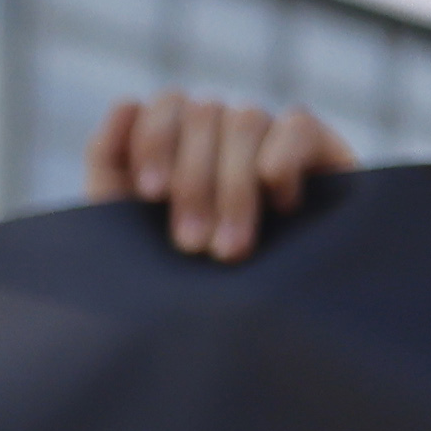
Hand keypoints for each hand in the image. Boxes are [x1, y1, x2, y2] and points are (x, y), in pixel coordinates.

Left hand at [90, 98, 347, 261]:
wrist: (256, 326)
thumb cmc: (181, 284)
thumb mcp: (129, 231)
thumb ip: (111, 165)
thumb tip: (125, 104)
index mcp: (177, 143)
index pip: (164, 104)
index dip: (154, 140)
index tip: (150, 196)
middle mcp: (222, 132)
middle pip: (203, 113)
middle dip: (193, 183)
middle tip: (192, 246)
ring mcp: (270, 135)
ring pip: (245, 120)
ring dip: (233, 189)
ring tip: (230, 251)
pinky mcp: (319, 146)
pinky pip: (296, 124)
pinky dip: (281, 161)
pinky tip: (281, 206)